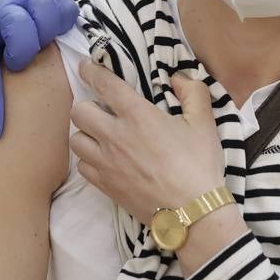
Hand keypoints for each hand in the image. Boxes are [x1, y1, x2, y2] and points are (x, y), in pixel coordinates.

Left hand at [69, 61, 224, 224]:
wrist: (192, 213)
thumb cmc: (199, 165)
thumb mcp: (204, 123)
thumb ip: (193, 92)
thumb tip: (177, 78)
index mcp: (137, 115)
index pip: (103, 84)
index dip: (91, 71)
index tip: (86, 67)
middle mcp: (115, 136)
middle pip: (79, 111)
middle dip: (86, 105)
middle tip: (101, 109)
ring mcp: (106, 162)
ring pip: (75, 139)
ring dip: (84, 133)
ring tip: (99, 134)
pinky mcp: (104, 185)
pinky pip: (82, 165)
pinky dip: (88, 158)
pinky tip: (103, 158)